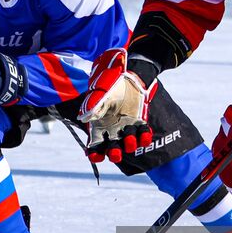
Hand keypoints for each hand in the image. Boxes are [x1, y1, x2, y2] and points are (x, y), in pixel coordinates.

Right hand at [77, 48, 156, 162]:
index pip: (94, 145)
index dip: (94, 154)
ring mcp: (126, 127)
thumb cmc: (111, 84)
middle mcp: (112, 130)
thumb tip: (86, 118)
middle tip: (115, 153)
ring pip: (128, 144)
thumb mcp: (101, 94)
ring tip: (130, 139)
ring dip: (129, 145)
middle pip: (112, 149)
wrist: (128, 76)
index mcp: (99, 126)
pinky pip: (143, 134)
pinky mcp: (139, 122)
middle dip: (114, 154)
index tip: (97, 156)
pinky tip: (145, 135)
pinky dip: (145, 137)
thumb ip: (95, 105)